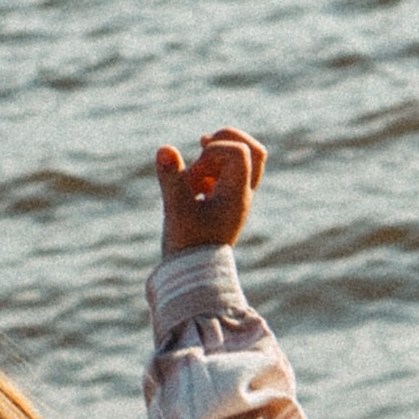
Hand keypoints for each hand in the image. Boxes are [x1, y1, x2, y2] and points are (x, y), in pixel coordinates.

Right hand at [154, 125, 266, 257]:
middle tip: (204, 145)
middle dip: (227, 140)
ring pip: (241, 161)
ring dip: (217, 155)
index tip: (194, 173)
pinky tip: (191, 185)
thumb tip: (164, 148)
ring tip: (195, 172)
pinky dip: (209, 170)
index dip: (214, 151)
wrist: (192, 278)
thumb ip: (171, 179)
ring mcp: (233, 199)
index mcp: (237, 195)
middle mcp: (241, 195)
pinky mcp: (222, 204)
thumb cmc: (187, 247)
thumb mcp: (176, 211)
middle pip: (254, 151)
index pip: (239, 152)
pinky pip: (225, 175)